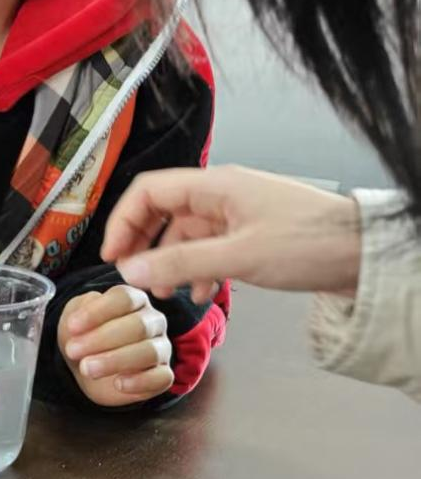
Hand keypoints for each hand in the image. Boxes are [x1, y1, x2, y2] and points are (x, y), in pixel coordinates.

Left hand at [59, 285, 172, 405]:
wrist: (84, 367)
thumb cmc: (83, 336)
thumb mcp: (75, 315)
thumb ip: (81, 306)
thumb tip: (91, 305)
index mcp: (134, 300)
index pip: (123, 298)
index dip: (97, 312)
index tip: (72, 326)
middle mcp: (152, 321)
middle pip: (137, 325)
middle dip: (101, 339)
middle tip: (73, 350)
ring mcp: (161, 348)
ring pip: (149, 352)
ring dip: (114, 361)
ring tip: (87, 368)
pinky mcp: (163, 375)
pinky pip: (161, 378)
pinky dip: (139, 382)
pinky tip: (118, 384)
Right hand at [100, 165, 362, 300]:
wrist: (365, 254)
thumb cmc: (308, 243)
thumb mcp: (238, 257)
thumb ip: (181, 263)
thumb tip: (130, 270)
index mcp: (213, 186)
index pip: (149, 191)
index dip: (123, 220)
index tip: (112, 255)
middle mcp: (221, 194)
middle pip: (163, 211)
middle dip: (143, 243)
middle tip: (130, 274)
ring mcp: (237, 214)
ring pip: (186, 232)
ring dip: (171, 261)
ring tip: (166, 292)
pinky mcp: (252, 234)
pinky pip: (211, 246)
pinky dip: (199, 268)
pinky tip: (202, 292)